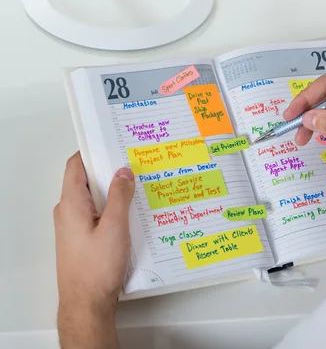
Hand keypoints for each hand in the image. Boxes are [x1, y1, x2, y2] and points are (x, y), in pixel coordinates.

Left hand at [54, 152, 134, 347]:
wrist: (86, 302)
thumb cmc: (96, 268)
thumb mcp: (115, 227)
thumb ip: (120, 196)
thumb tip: (123, 172)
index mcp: (71, 203)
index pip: (76, 165)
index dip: (93, 151)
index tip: (112, 142)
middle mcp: (68, 211)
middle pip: (86, 179)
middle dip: (109, 170)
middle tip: (133, 163)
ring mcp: (73, 225)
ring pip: (93, 197)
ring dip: (113, 191)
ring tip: (137, 187)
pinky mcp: (82, 237)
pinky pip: (97, 213)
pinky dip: (112, 207)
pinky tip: (130, 212)